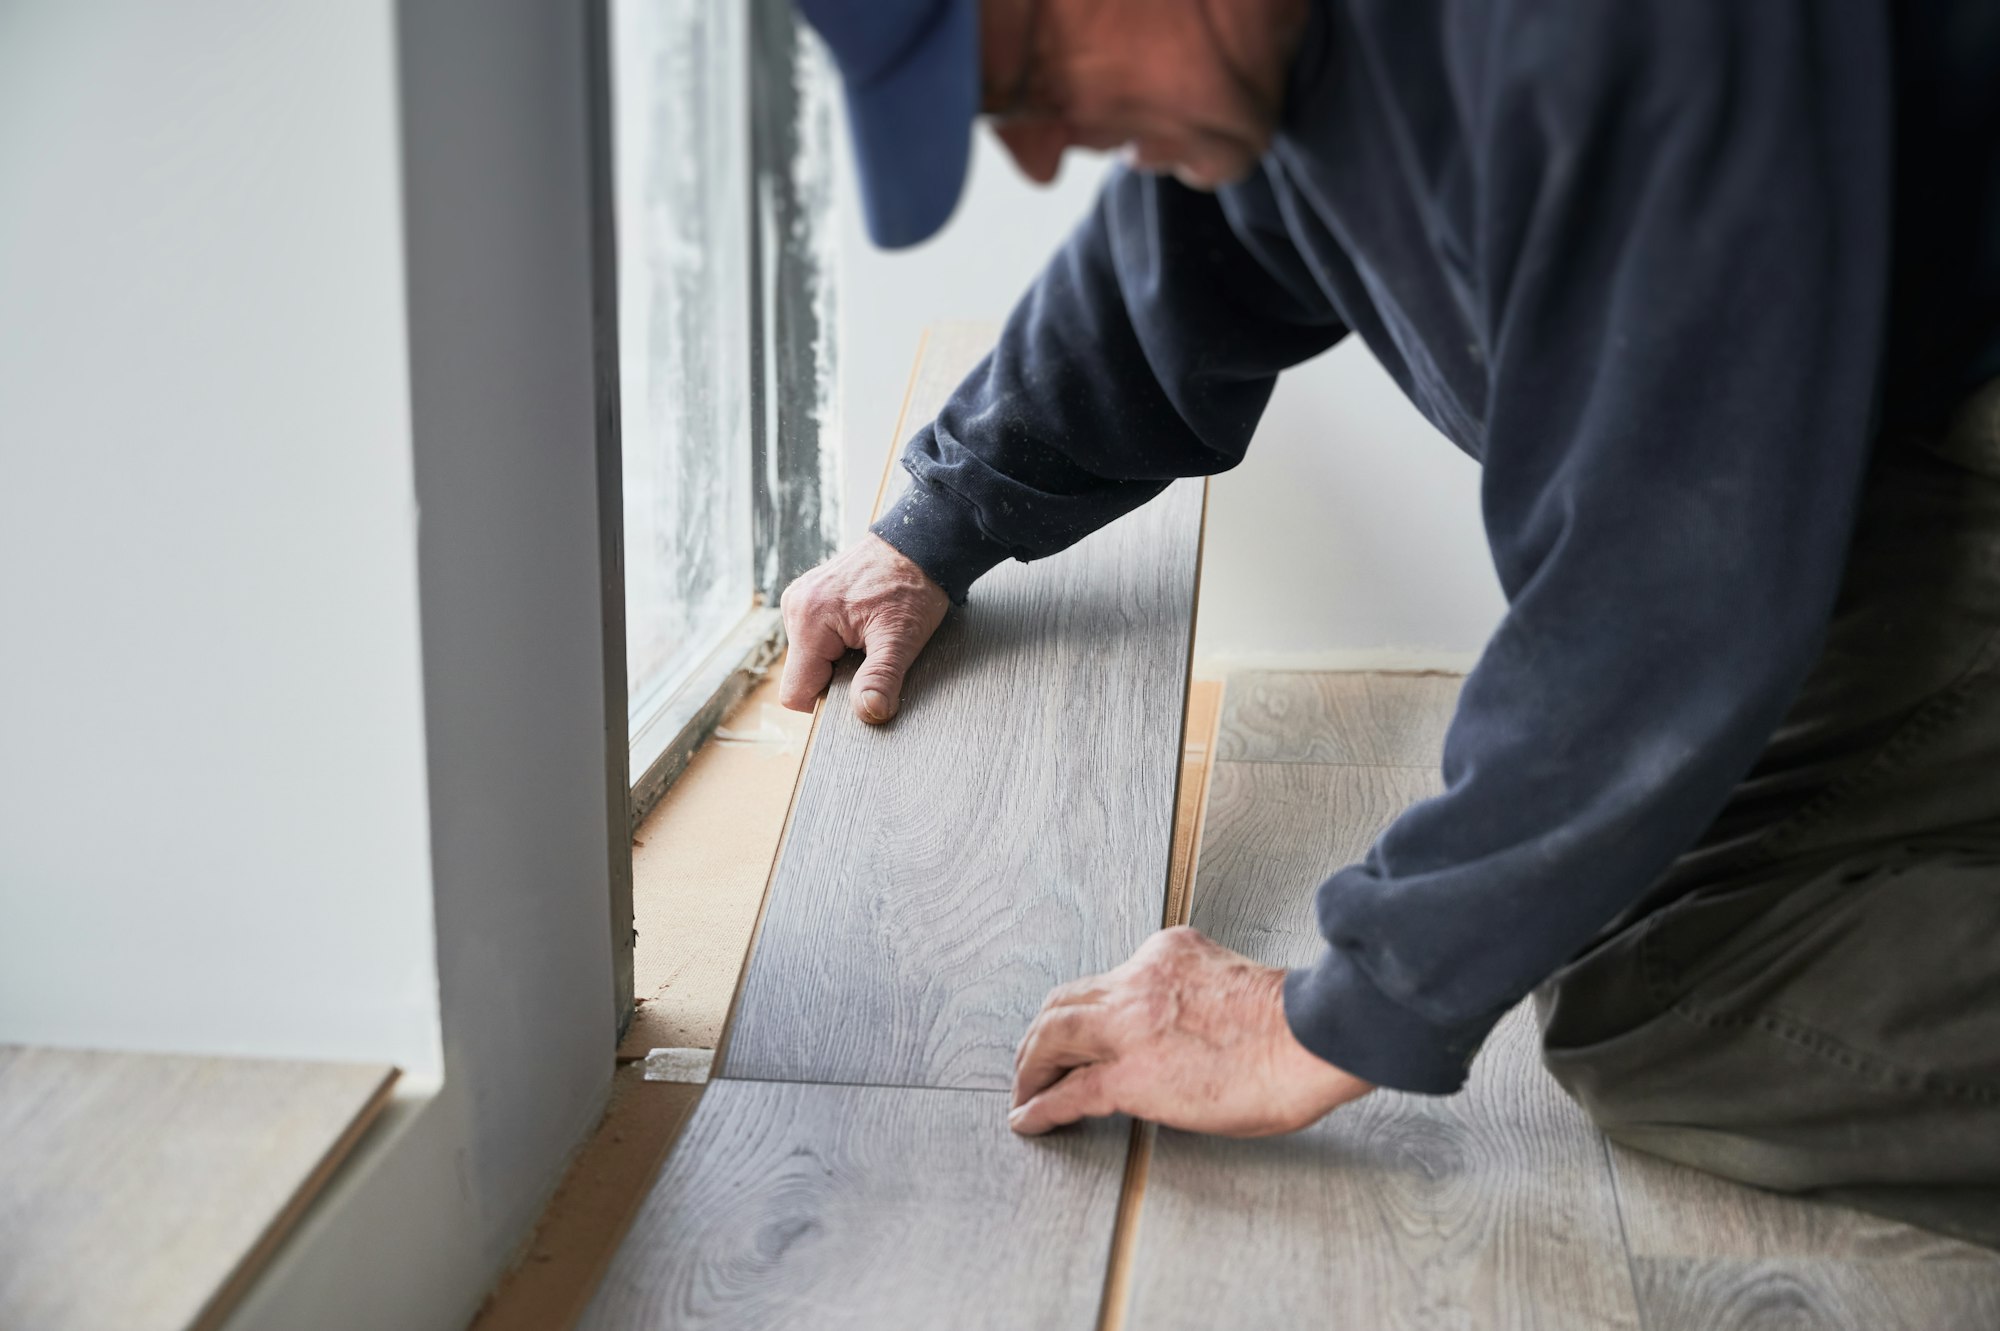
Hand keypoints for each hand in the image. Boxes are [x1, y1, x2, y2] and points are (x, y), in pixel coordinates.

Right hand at [778, 535, 949, 723]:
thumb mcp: (902, 637)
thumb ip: (881, 678)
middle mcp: (795, 606)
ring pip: (811, 658)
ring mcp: (800, 599)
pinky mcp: (811, 597)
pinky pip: (816, 638)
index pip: (796, 692)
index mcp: (808, 619)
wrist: (920, 544)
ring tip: (870, 636)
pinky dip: (839, 643)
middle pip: (804, 675)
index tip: (859, 685)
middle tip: (872, 653)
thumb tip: (868, 712)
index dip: (829, 701)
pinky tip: (862, 627)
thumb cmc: (912, 584)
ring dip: (840, 659)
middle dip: (838, 676)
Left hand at [1010, 927, 1373, 1136]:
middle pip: (1064, 1001)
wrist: (1310, 1039)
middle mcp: (1139, 979)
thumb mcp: (1234, 979)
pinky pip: (1070, 1092)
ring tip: (1023, 1091)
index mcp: (1168, 952)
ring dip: (1030, 1065)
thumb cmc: (1296, 1024)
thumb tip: (1190, 1030)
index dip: (1087, 1009)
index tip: (1082, 1030)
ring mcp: (1130, 1026)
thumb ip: (1198, 992)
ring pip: (1053, 1036)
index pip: (1109, 979)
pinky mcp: (1131, 1076)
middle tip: (1032, 1060)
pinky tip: (1030, 1119)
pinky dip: (1042, 1106)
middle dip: (1041, 1033)